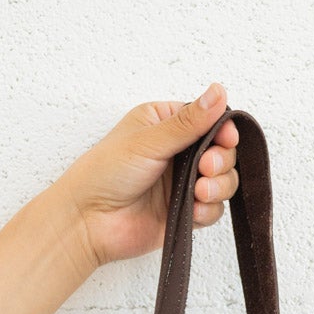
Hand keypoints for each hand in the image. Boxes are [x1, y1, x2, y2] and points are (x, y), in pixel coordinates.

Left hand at [57, 84, 239, 268]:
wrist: (88, 222)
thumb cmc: (105, 174)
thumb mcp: (149, 140)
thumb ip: (189, 121)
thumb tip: (219, 91)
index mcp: (165, 124)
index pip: (209, 120)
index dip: (223, 130)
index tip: (225, 139)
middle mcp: (177, 152)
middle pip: (222, 151)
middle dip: (220, 161)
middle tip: (206, 167)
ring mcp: (182, 183)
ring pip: (223, 181)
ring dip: (219, 186)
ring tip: (200, 191)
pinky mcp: (185, 212)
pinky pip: (213, 209)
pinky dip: (209, 209)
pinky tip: (194, 210)